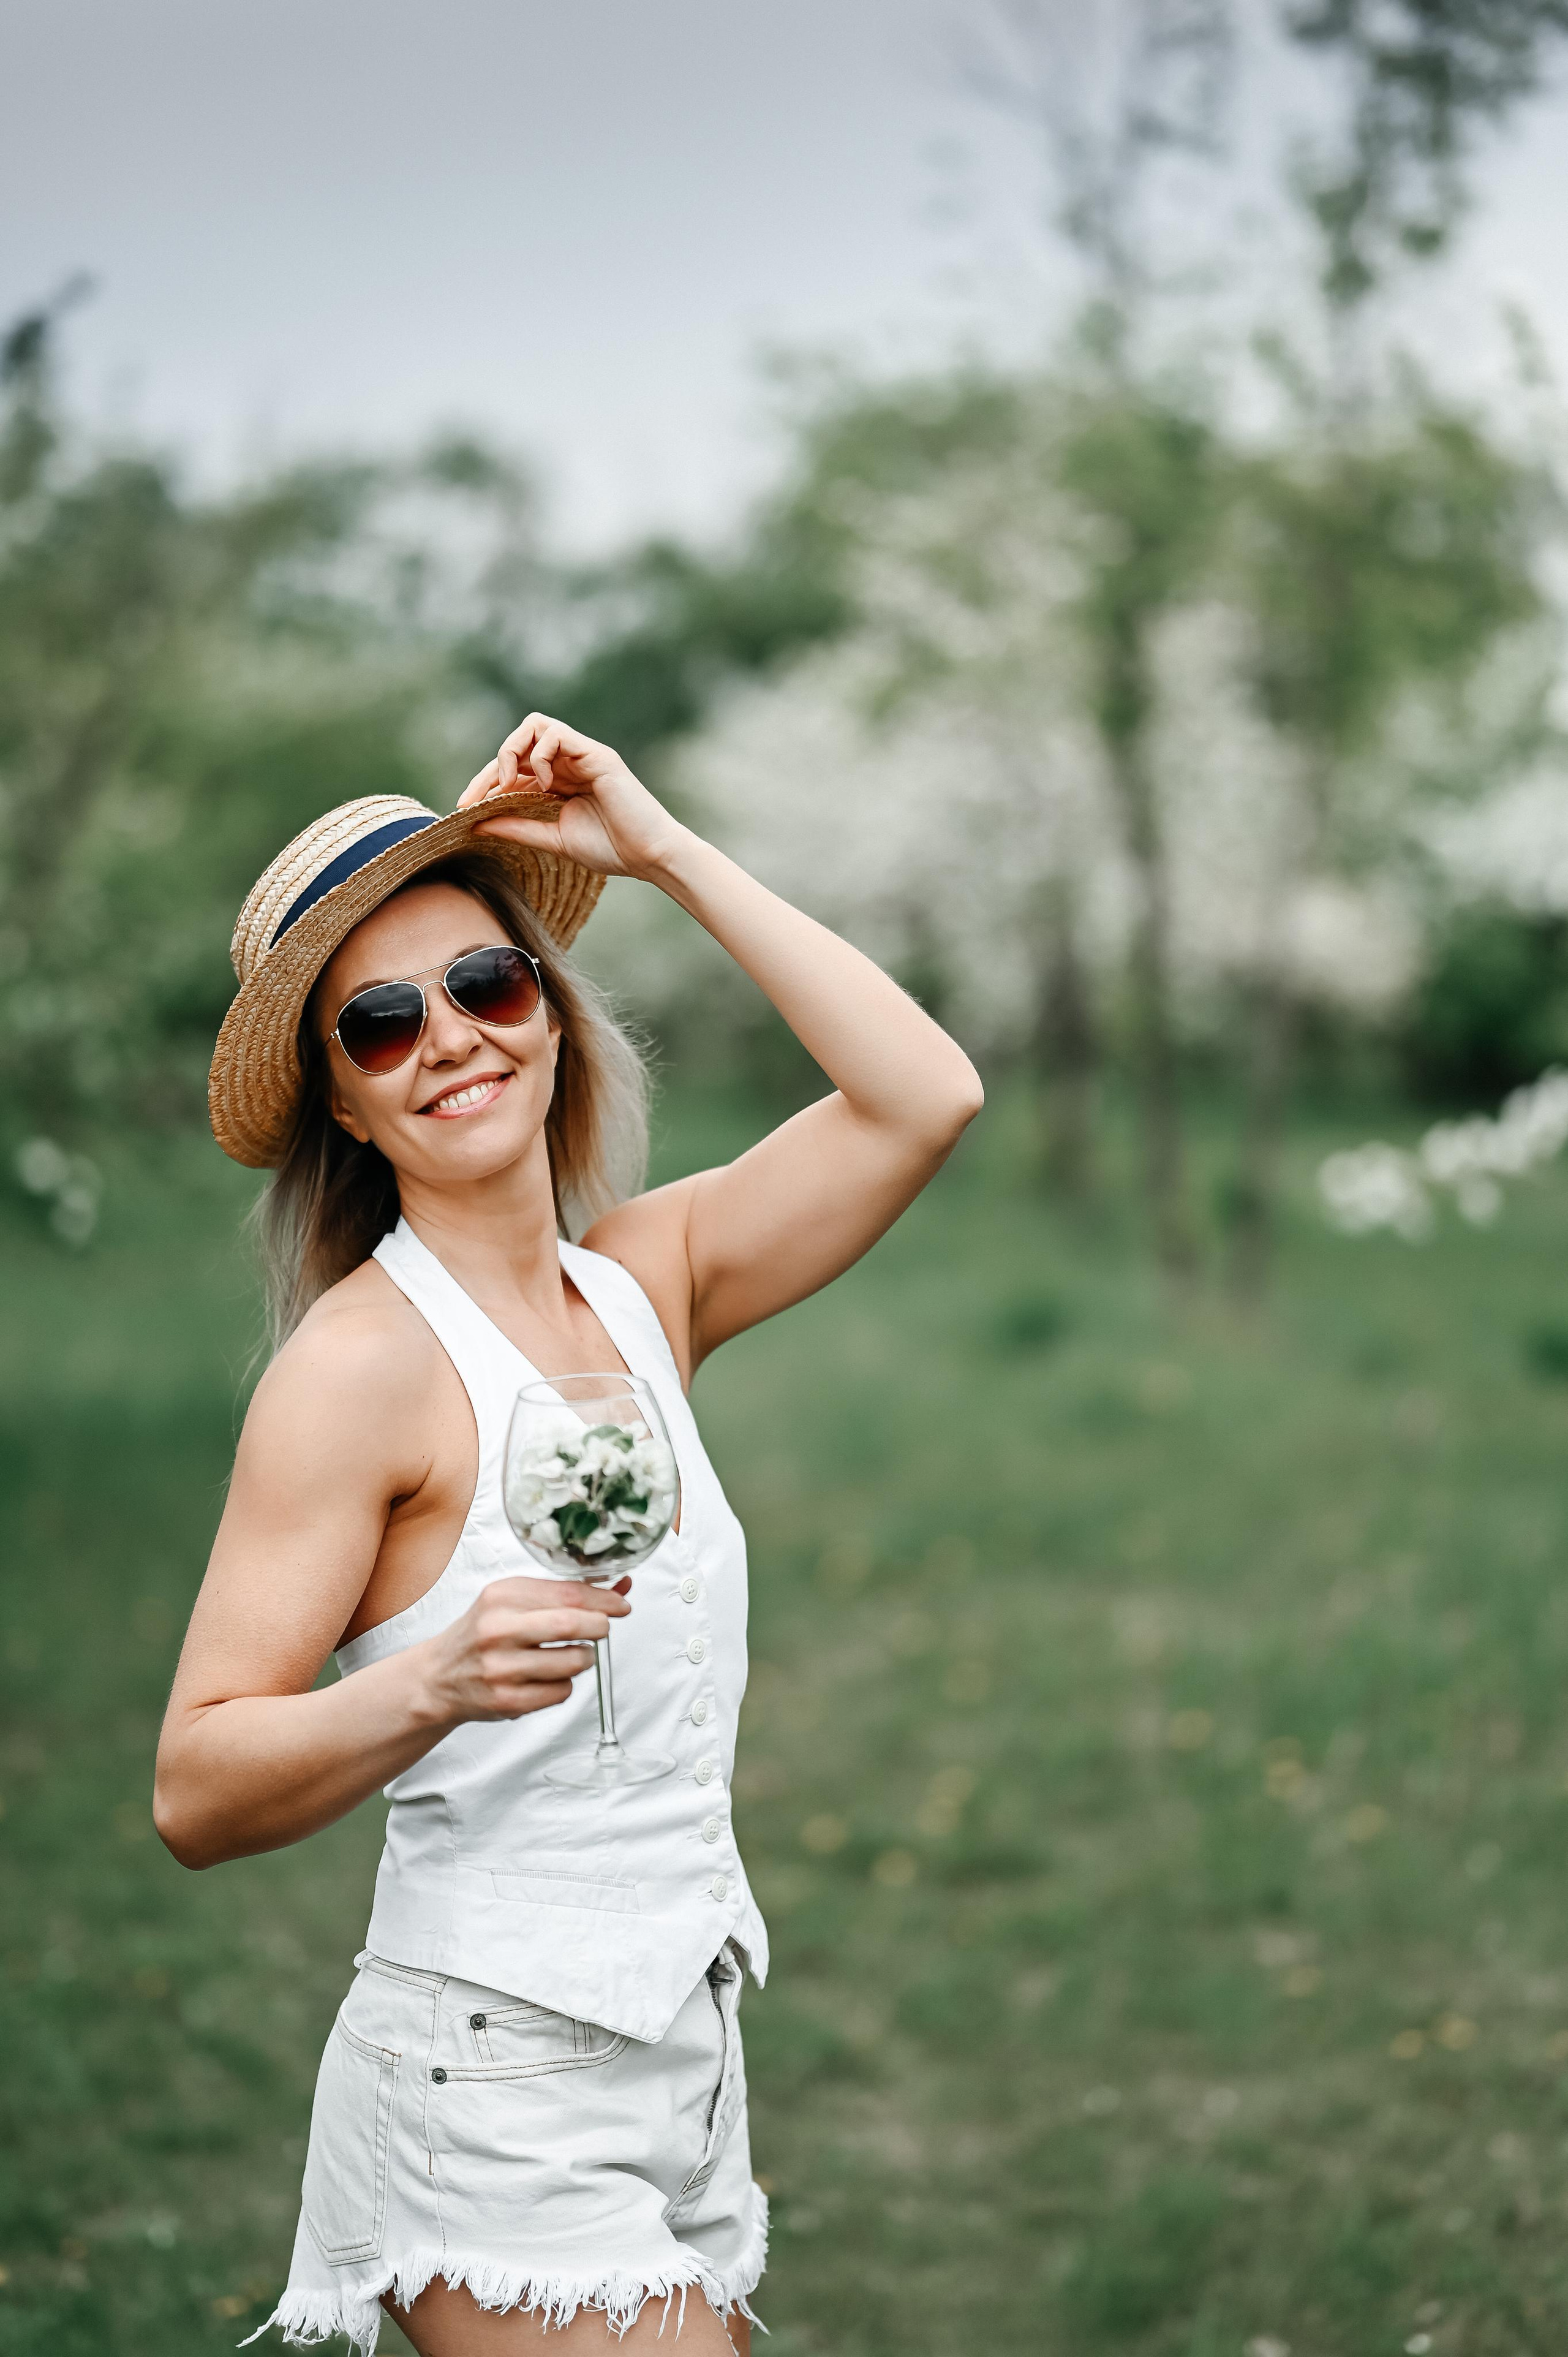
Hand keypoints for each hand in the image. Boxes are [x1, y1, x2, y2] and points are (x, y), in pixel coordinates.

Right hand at [419, 1573, 630, 1724]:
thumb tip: (619, 1586)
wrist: (439, 1676)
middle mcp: (498, 1629)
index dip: (604, 1599)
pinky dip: (565, 1684)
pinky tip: (548, 1677)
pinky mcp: (508, 1700)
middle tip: (601, 1629)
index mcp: (501, 1597)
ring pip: (573, 1662)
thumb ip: (562, 1593)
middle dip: (599, 1627)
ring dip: (584, 1658)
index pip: (568, 1593)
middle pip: (572, 1625)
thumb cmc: (482, 1634)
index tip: (621, 1604)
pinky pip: (561, 1692)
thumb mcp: (512, 1601)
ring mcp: (502, 1668)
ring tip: (573, 1655)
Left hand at [457, 713, 685, 881]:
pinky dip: (541, 755)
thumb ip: (517, 827)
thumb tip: (475, 823)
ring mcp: (583, 754)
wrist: (649, 856)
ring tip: (509, 783)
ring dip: (512, 750)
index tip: (464, 807)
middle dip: (491, 766)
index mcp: (559, 781)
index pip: (513, 767)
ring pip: (535, 725)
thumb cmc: (610, 849)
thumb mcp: (552, 838)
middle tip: (477, 797)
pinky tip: (546, 785)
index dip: (484, 782)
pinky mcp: (597, 754)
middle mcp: (568, 762)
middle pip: (518, 741)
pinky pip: (557, 734)